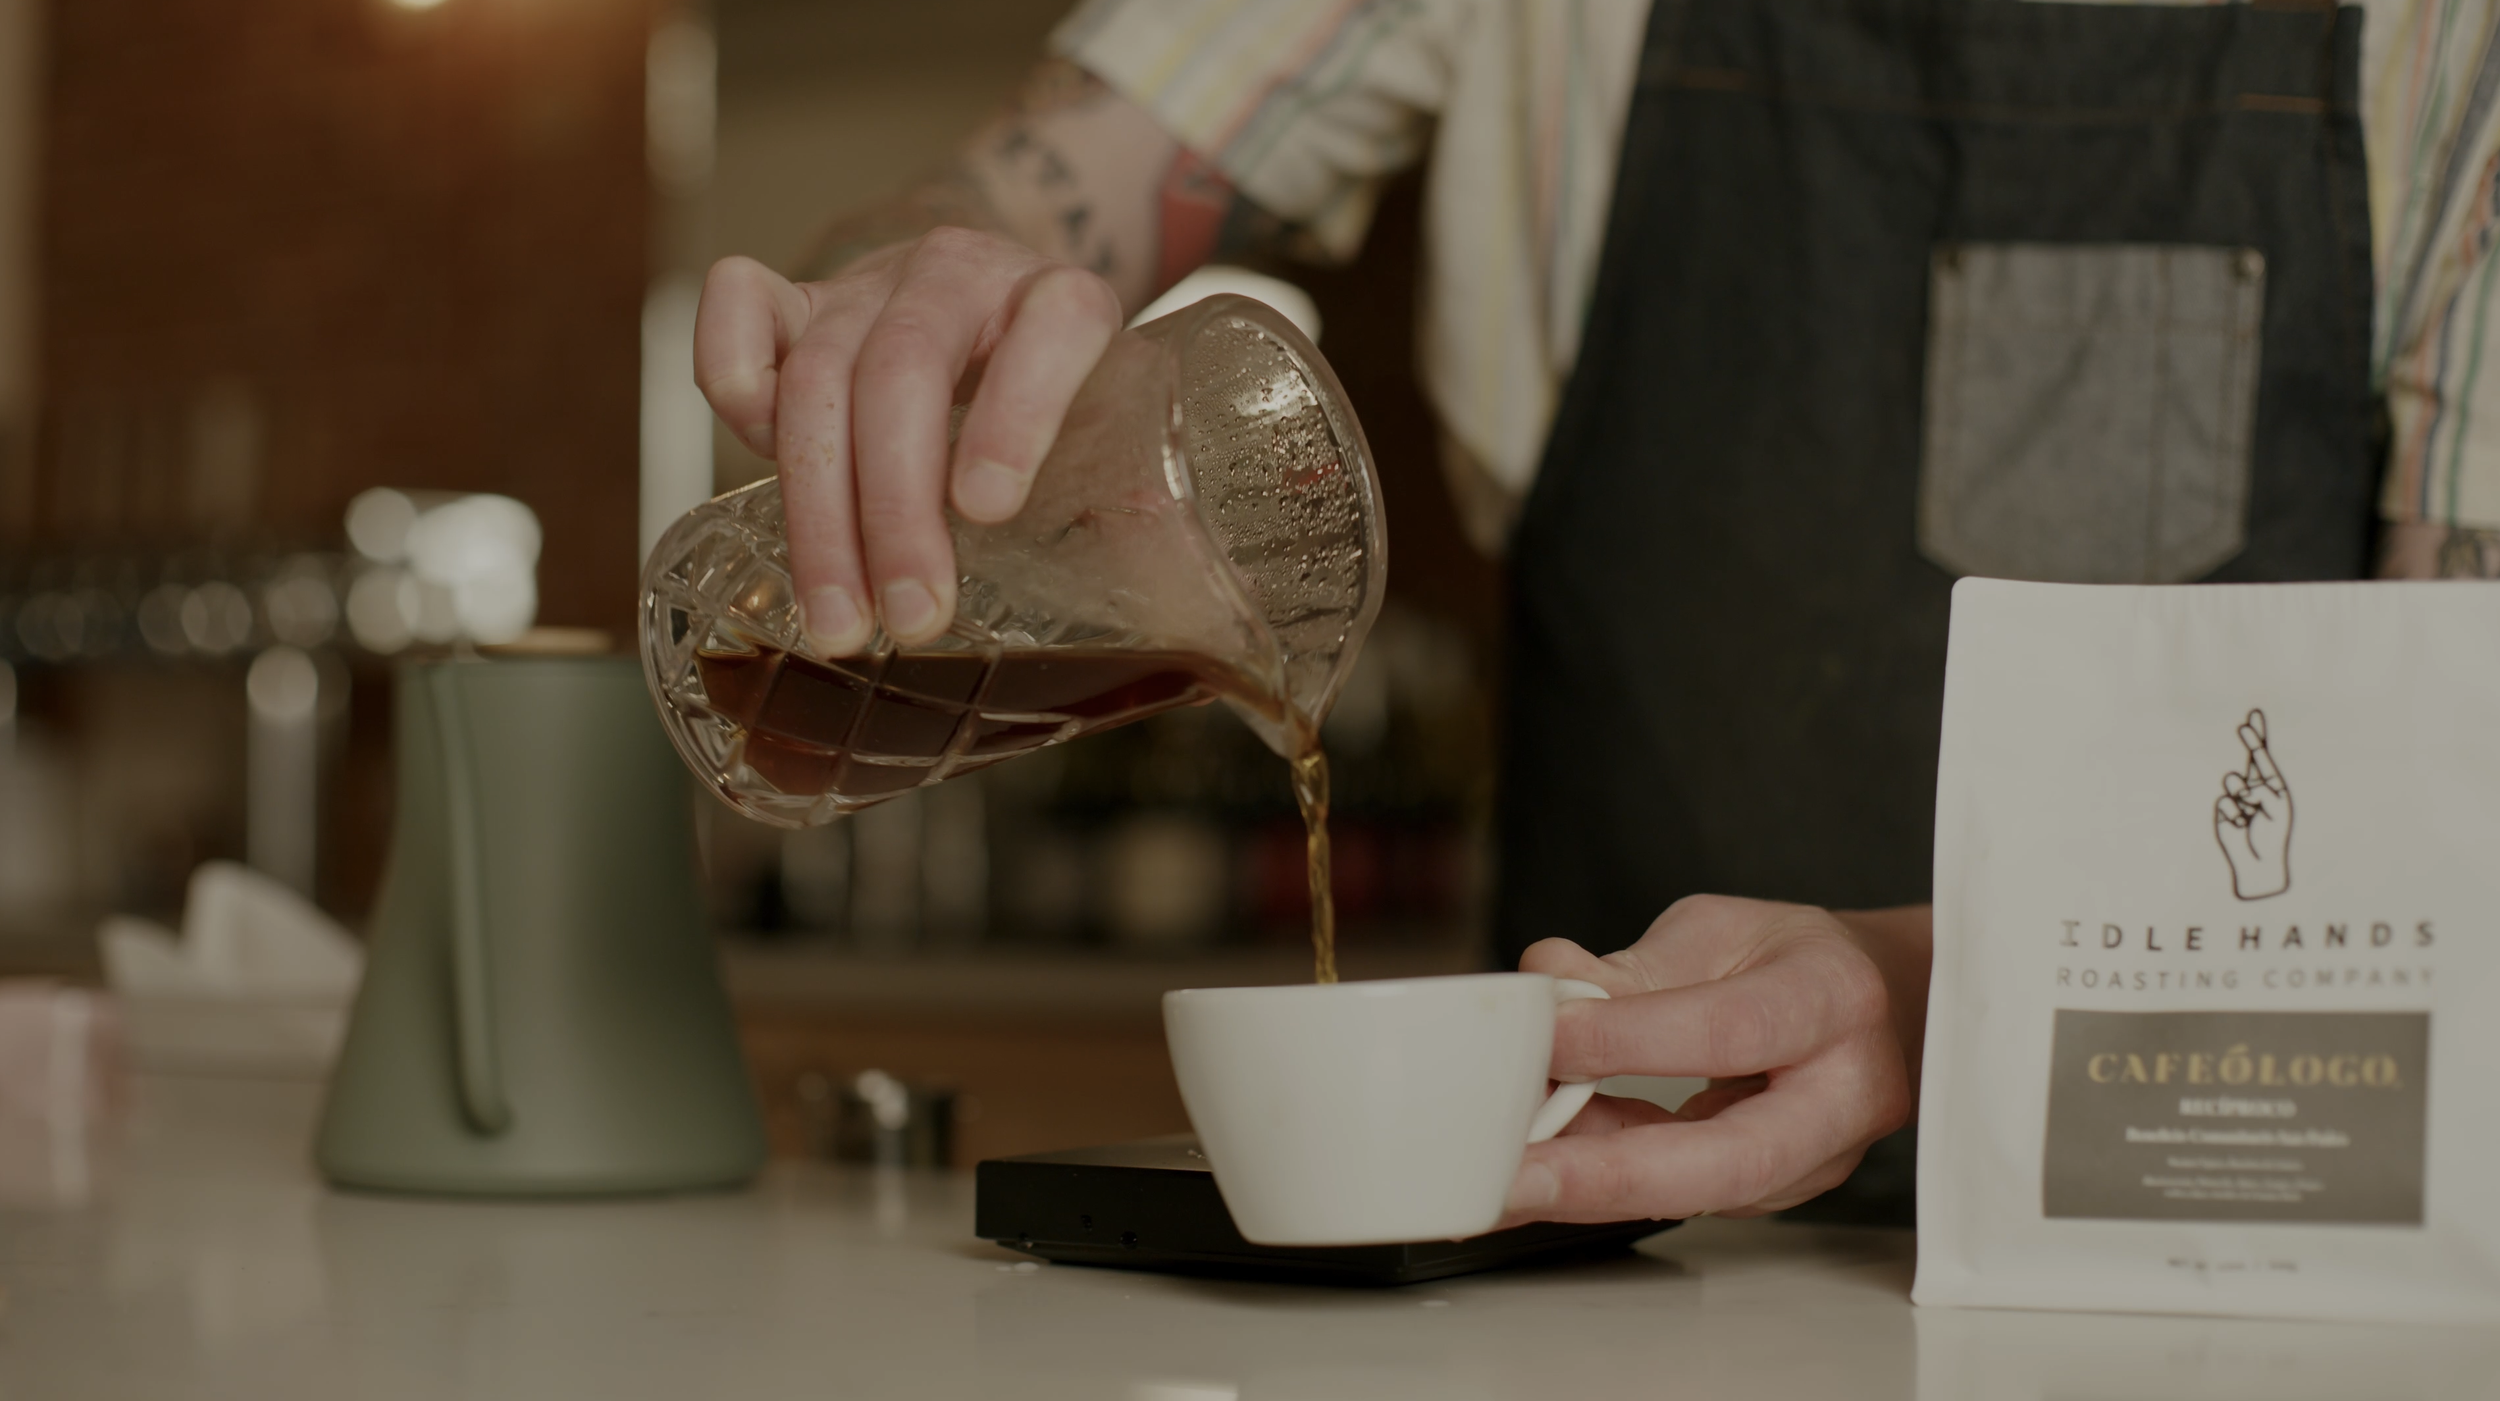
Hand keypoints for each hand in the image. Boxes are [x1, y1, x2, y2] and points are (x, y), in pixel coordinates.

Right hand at [693, 235, 1124, 652]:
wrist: (999, 300)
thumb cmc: (1063, 397)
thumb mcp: (1116, 436)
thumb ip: (1131, 509)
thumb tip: (1182, 660)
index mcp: (1064, 300)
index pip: (1055, 327)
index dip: (1017, 413)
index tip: (988, 509)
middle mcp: (962, 275)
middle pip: (906, 371)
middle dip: (899, 509)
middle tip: (913, 621)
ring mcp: (870, 285)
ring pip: (819, 379)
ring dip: (820, 513)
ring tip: (840, 623)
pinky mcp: (799, 303)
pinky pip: (741, 309)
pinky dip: (731, 372)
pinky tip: (751, 458)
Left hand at [1501, 896, 1915, 1223]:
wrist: (1882, 1010)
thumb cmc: (1797, 962)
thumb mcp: (1722, 930)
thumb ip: (1637, 966)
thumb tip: (1547, 981)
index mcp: (1833, 1000)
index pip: (1731, 1029)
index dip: (1632, 1039)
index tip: (1547, 1038)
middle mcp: (1842, 1095)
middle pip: (1731, 1159)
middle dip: (1608, 1178)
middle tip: (1511, 1181)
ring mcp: (1818, 1158)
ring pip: (1702, 1193)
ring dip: (1590, 1190)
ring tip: (1500, 1177)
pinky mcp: (1776, 1191)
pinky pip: (1685, 1193)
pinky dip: (1606, 1181)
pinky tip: (1541, 1164)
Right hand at [2213, 708, 2292, 899]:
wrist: (2258, 863)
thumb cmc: (2272, 836)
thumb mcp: (2278, 809)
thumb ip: (2264, 790)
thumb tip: (2240, 785)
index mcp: (2271, 786)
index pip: (2263, 757)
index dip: (2257, 737)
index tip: (2253, 716)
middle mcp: (2254, 788)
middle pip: (2248, 759)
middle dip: (2250, 741)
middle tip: (2245, 725)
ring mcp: (2237, 798)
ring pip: (2234, 782)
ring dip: (2244, 796)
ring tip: (2249, 812)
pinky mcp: (2223, 810)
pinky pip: (2225, 802)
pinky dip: (2235, 814)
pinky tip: (2239, 825)